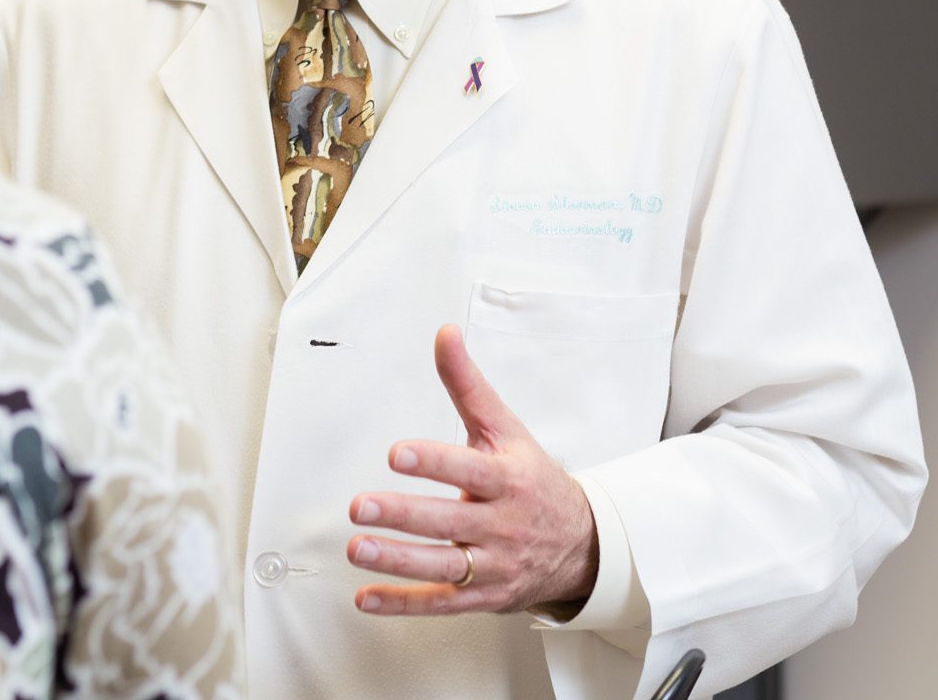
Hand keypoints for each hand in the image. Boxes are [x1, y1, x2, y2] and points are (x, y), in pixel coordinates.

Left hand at [348, 324, 598, 615]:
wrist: (581, 543)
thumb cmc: (532, 480)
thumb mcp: (505, 428)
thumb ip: (468, 385)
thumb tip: (444, 335)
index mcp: (506, 479)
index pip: (468, 470)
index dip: (433, 462)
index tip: (397, 453)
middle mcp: (500, 524)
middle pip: (448, 521)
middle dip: (402, 515)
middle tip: (361, 505)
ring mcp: (492, 564)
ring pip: (442, 566)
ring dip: (395, 561)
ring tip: (356, 548)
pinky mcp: (482, 596)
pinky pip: (440, 603)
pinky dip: (402, 603)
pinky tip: (366, 597)